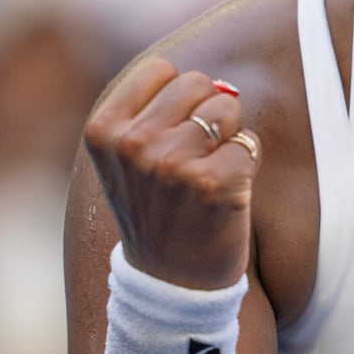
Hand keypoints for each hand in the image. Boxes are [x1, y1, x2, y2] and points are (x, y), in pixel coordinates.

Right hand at [83, 58, 261, 289]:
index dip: (177, 100)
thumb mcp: (129, 157)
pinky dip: (247, 163)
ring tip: (208, 177)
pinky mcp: (213, 184)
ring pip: (228, 108)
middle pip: (198, 83)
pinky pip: (250, 142)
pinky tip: (227, 195)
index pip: (161, 70)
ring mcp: (171, 164)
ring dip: (229, 138)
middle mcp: (133, 144)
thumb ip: (158, 109)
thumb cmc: (158, 209)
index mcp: (104, 131)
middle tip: (193, 162)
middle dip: (206, 114)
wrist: (171, 283)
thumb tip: (223, 85)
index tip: (167, 139)